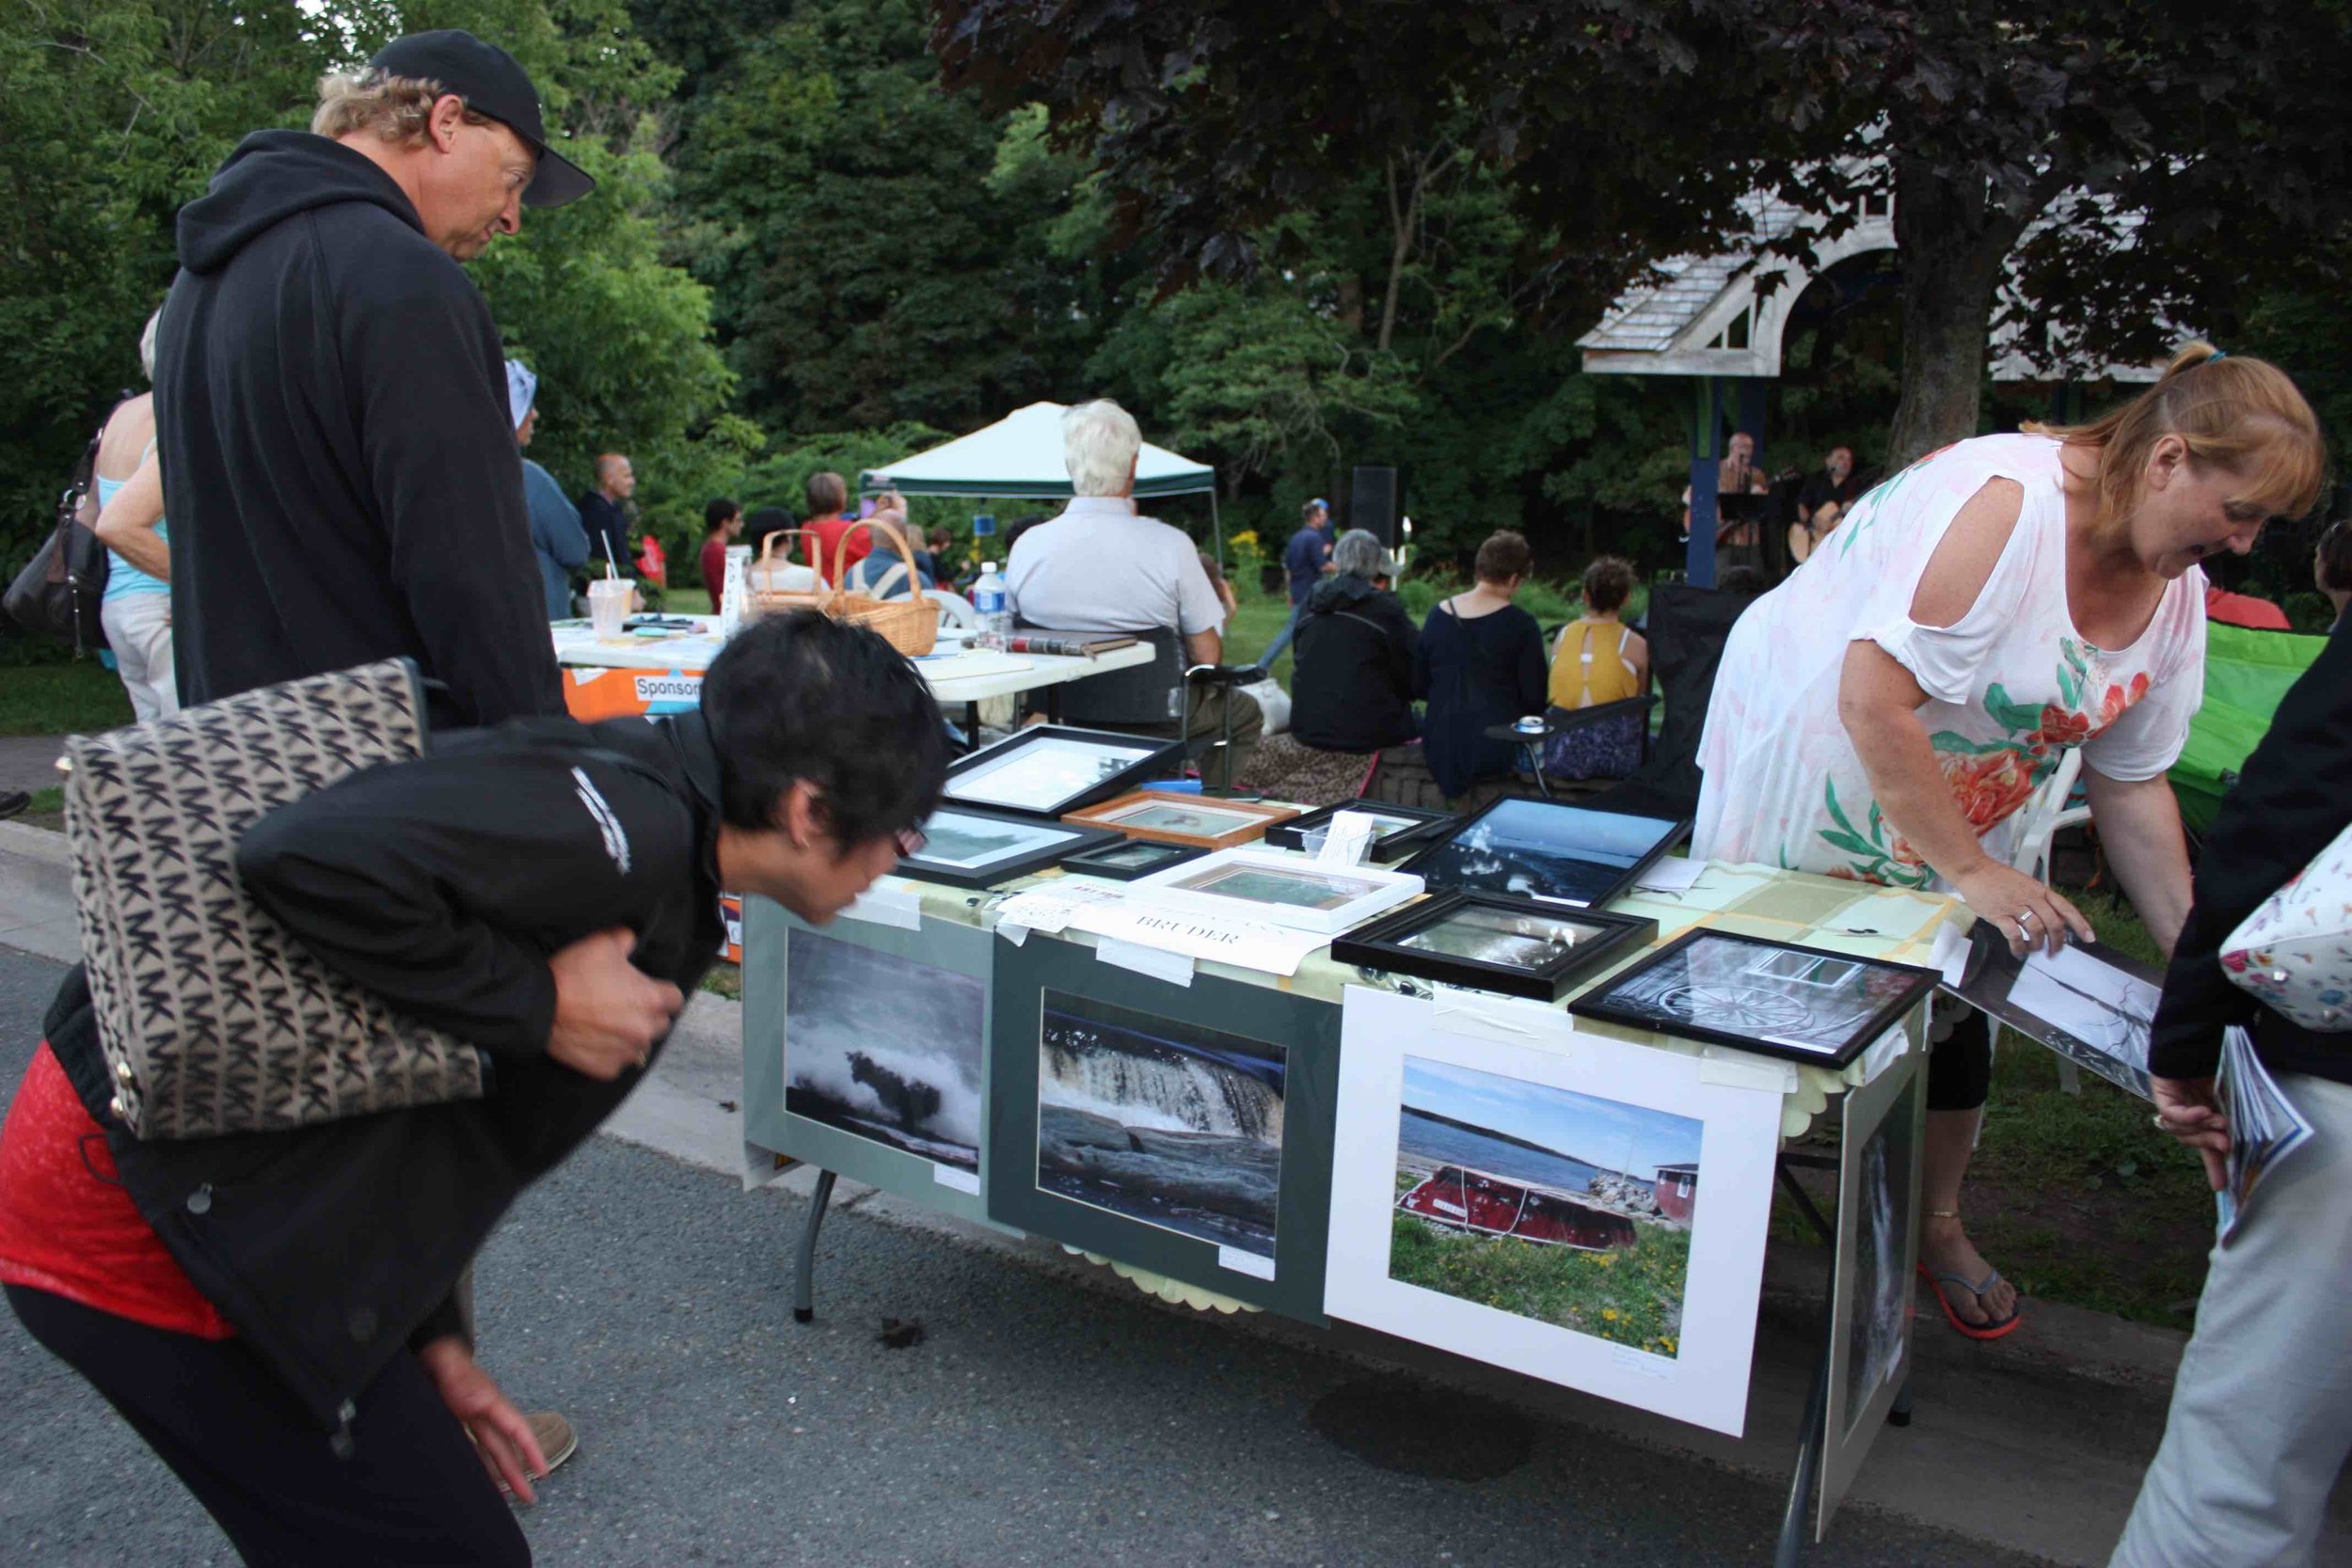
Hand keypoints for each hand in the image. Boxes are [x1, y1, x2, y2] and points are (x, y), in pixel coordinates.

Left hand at [417, 1336, 546, 1504]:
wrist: (429, 1354)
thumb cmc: (442, 1358)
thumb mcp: (453, 1369)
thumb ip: (463, 1380)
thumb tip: (477, 1398)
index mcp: (489, 1401)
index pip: (516, 1427)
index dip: (532, 1449)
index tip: (543, 1470)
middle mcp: (485, 1412)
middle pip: (505, 1447)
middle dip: (519, 1472)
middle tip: (529, 1498)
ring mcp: (471, 1418)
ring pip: (490, 1451)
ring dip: (500, 1472)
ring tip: (511, 1495)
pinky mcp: (456, 1423)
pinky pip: (471, 1448)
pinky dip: (478, 1465)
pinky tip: (481, 1479)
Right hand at [546, 928, 681, 1079]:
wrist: (539, 1006)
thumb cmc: (574, 973)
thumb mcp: (603, 943)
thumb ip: (626, 940)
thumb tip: (632, 940)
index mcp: (652, 1000)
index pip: (675, 1000)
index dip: (662, 993)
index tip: (648, 990)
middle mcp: (645, 1030)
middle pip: (660, 1024)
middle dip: (648, 1015)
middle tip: (624, 1005)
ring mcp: (626, 1052)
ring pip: (639, 1045)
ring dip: (630, 1036)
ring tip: (608, 1023)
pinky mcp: (607, 1069)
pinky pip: (617, 1061)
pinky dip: (610, 1053)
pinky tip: (595, 1039)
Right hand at [1953, 862, 2094, 956]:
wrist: (1974, 870)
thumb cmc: (1998, 878)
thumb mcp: (2025, 884)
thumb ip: (2038, 900)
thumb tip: (2052, 919)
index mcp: (2040, 890)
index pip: (2066, 908)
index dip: (2080, 924)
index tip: (2089, 938)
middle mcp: (2031, 898)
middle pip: (2053, 923)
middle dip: (2057, 942)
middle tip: (2054, 952)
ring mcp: (2015, 906)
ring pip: (2036, 930)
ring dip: (2037, 945)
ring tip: (2034, 951)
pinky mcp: (1999, 914)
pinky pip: (2014, 935)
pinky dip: (2019, 947)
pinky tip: (2018, 951)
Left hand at [2152, 1074, 2230, 1190]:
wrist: (2201, 1037)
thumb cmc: (2218, 1064)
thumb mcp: (2232, 1097)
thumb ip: (2233, 1117)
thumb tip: (2241, 1140)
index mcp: (2206, 1115)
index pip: (2207, 1145)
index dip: (2214, 1166)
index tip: (2222, 1186)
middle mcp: (2187, 1112)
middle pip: (2193, 1140)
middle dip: (2210, 1145)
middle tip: (2227, 1146)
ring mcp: (2173, 1103)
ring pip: (2183, 1130)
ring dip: (2203, 1129)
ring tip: (2219, 1121)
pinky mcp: (2163, 1094)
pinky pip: (2172, 1113)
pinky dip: (2188, 1116)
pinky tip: (2203, 1112)